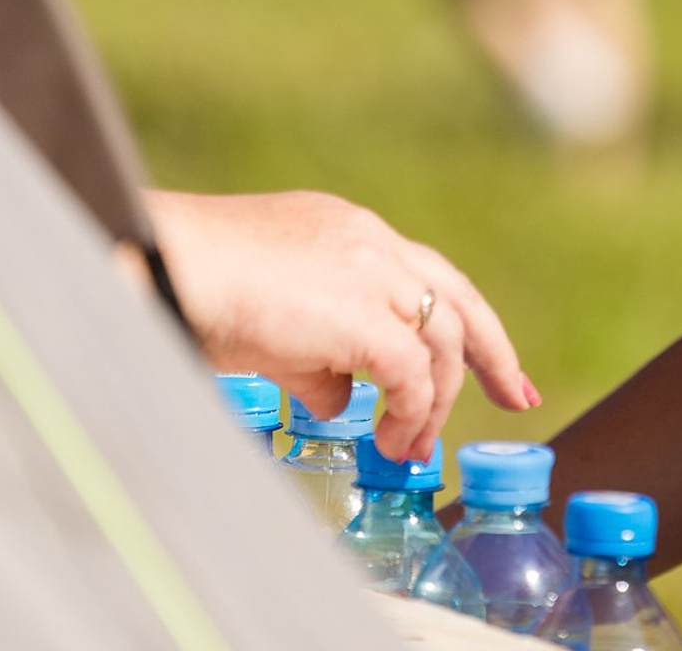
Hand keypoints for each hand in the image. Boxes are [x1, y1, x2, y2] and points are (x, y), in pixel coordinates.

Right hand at [147, 189, 540, 461]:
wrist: (166, 263)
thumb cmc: (194, 287)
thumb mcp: (270, 320)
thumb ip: (316, 356)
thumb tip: (342, 399)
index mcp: (352, 233)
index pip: (428, 275)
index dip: (464, 319)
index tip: (492, 360)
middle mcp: (373, 244)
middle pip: (458, 300)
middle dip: (493, 353)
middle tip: (516, 396)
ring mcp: (372, 273)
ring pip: (442, 341)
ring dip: (434, 403)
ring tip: (410, 448)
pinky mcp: (361, 315)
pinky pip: (411, 372)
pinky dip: (412, 409)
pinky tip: (390, 438)